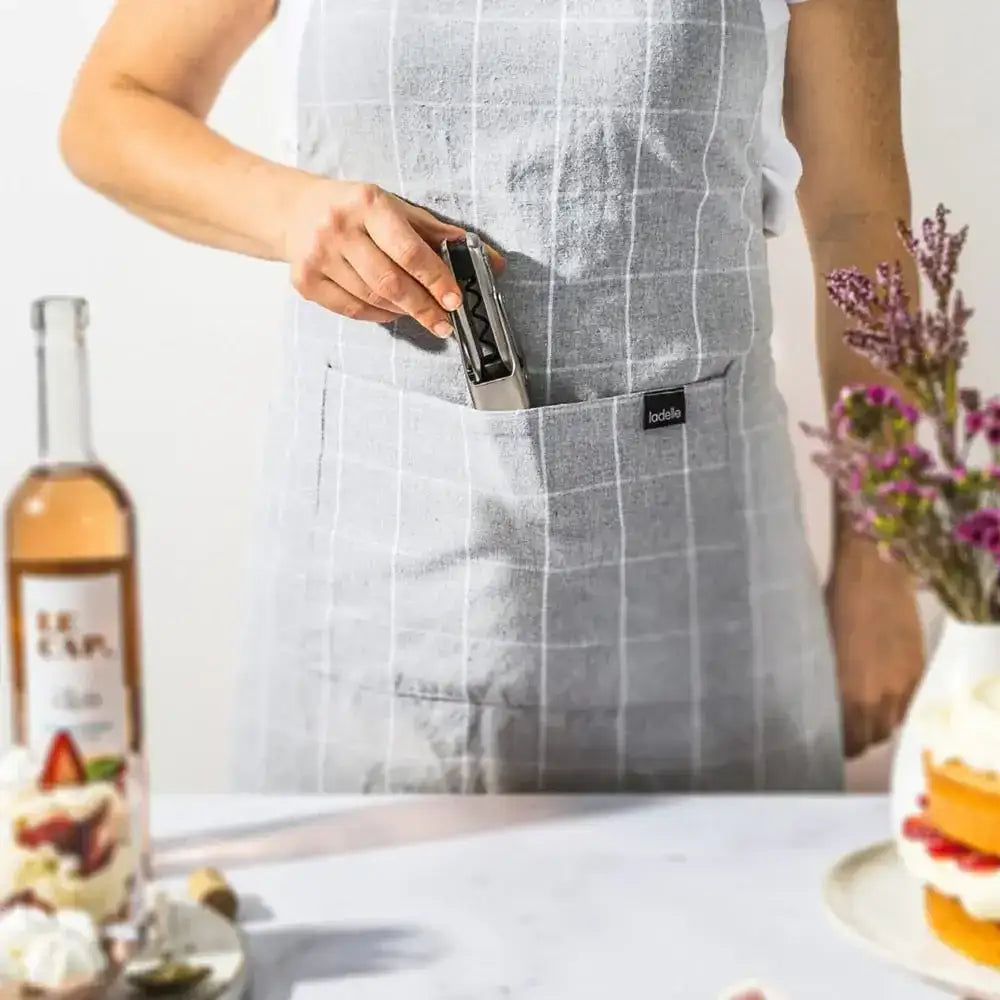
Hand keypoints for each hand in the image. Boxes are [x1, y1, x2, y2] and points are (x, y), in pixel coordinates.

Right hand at [282, 177, 503, 336]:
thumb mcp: (397, 209)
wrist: (296, 210)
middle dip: (423, 306)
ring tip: (419, 312)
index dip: (436, 279)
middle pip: (390, 281)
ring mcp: (317, 255)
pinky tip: (391, 311)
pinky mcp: (304, 280)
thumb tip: (491, 259)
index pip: (409, 250)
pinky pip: (351, 309)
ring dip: (402, 311)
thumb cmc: (356, 209)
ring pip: (372, 298)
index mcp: (368, 203)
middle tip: (443, 322)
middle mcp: (338, 227)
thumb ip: (440, 234)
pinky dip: (377, 315)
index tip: (454, 300)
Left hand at [824, 537, 925, 757]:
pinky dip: (895, 706)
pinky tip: (881, 692)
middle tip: (842, 725)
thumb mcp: (816, 648)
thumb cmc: (830, 605)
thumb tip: (812, 704)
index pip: (849, 741)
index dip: (838, 744)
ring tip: (861, 710)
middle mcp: (878, 697)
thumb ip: (820, 682)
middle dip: (857, 736)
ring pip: (892, 724)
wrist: (873, 575)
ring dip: (877, 723)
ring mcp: (903, 685)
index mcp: (847, 692)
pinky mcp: (918, 671)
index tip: (827, 736)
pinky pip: (908, 705)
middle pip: (871, 738)